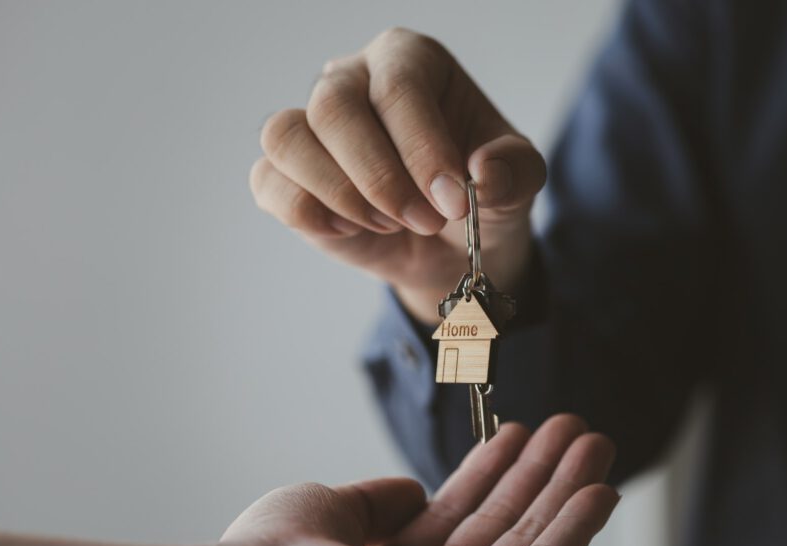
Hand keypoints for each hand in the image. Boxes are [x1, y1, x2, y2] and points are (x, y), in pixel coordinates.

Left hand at [221, 415, 617, 545]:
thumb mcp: (330, 511)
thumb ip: (377, 502)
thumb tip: (415, 489)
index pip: (459, 519)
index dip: (493, 474)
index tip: (518, 435)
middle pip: (504, 526)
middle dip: (542, 476)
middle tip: (574, 429)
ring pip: (532, 543)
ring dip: (567, 491)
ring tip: (595, 441)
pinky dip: (576, 530)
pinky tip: (599, 491)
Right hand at [249, 28, 546, 322]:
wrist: (447, 244)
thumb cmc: (480, 195)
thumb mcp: (518, 181)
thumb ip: (513, 172)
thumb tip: (483, 175)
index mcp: (410, 61)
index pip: (399, 88)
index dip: (423, 149)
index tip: (454, 203)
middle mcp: (352, 79)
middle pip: (333, 106)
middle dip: (380, 178)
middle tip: (425, 221)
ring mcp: (312, 124)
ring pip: (287, 137)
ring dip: (341, 194)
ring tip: (388, 222)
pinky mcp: (285, 172)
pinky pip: (268, 181)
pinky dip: (308, 213)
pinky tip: (350, 229)